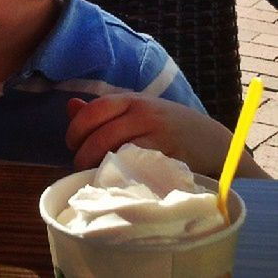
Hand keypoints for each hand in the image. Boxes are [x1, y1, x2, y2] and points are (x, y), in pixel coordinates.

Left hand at [65, 94, 236, 177]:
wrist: (213, 141)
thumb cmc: (166, 125)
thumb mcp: (137, 109)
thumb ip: (104, 110)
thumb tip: (70, 107)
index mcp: (132, 100)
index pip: (96, 109)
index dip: (77, 128)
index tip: (71, 144)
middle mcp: (145, 115)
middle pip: (103, 134)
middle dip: (85, 154)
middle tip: (80, 166)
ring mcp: (159, 137)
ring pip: (119, 152)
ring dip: (100, 168)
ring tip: (94, 176)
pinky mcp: (172, 160)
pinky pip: (140, 170)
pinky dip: (124, 178)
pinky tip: (117, 184)